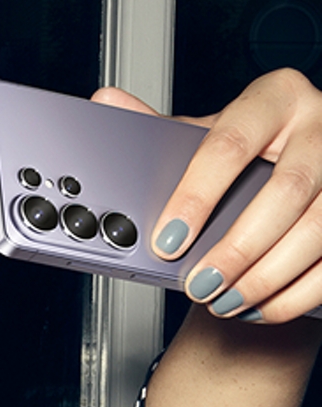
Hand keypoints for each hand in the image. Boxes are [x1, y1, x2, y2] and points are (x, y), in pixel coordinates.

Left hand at [93, 69, 321, 323]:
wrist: (286, 183)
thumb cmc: (245, 160)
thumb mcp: (205, 139)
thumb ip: (160, 131)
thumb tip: (106, 102)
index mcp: (276, 98)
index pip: (231, 144)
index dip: (196, 198)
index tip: (166, 242)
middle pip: (287, 190)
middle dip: (237, 249)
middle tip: (198, 285)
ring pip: (319, 228)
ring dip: (266, 277)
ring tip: (224, 301)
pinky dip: (295, 293)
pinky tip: (260, 307)